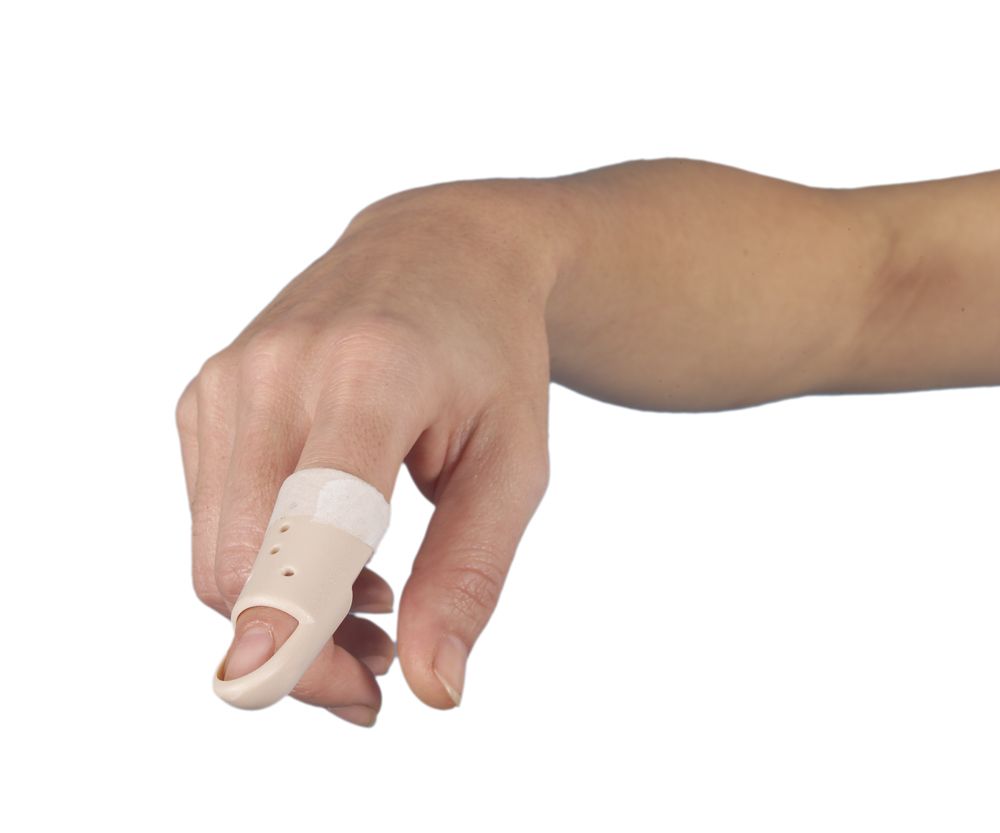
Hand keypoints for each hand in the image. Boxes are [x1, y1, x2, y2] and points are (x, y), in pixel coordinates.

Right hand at [176, 180, 562, 724]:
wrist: (438, 252)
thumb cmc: (491, 358)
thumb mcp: (515, 464)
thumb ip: (469, 575)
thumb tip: (432, 690)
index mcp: (368, 376)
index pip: (308, 520)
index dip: (291, 620)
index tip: (297, 694)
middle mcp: (274, 372)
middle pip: (242, 565)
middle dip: (304, 655)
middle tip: (380, 679)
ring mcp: (226, 380)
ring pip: (217, 557)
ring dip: (286, 621)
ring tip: (379, 613)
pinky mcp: (205, 395)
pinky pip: (215, 521)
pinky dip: (266, 569)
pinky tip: (341, 558)